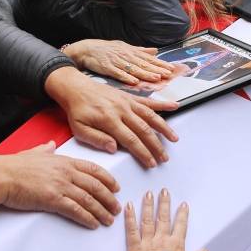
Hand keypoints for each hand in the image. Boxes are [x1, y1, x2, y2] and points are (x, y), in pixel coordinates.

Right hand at [0, 142, 120, 227]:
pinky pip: (76, 210)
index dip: (108, 179)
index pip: (93, 169)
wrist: (2, 175)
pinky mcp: (53, 200)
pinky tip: (94, 223)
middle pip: (96, 186)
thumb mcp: (34, 152)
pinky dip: (87, 218)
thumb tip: (51, 145)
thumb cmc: (15, 165)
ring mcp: (61, 186)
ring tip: (109, 220)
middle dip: (109, 198)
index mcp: (64, 161)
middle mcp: (67, 172)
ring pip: (89, 199)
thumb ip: (46, 150)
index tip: (116, 187)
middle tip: (117, 208)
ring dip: (102, 211)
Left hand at [45, 67, 178, 167]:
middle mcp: (121, 110)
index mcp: (109, 120)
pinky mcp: (129, 96)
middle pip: (144, 130)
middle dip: (156, 145)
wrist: (75, 87)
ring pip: (150, 115)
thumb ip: (96, 139)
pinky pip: (148, 101)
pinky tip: (175, 106)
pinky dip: (163, 104)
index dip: (143, 153)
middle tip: (164, 158)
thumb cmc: (77, 110)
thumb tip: (114, 148)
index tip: (151, 163)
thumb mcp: (79, 129)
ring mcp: (127, 102)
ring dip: (163, 128)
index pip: (130, 140)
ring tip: (174, 139)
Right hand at [63, 39, 174, 85]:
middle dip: (157, 69)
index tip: (171, 69)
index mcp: (131, 52)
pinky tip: (134, 81)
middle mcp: (126, 56)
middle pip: (144, 64)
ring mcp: (117, 62)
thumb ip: (140, 50)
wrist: (86, 49)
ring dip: (145, 73)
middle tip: (168, 74)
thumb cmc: (106, 50)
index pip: (148, 58)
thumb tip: (155, 51)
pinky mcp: (107, 67)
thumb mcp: (124, 47)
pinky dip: (126, 77)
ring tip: (156, 78)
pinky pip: (118, 73)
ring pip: (133, 68)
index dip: (160, 63)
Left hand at [125, 189, 207, 250]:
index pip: (180, 225)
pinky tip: (129, 206)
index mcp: (176, 245)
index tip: (183, 205)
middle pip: (163, 218)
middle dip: (164, 203)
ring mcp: (148, 242)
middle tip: (164, 191)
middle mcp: (162, 240)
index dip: (182, 214)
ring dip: (148, 205)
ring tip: (148, 194)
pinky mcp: (135, 247)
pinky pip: (131, 229)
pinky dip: (129, 217)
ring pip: (148, 220)